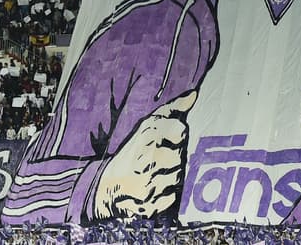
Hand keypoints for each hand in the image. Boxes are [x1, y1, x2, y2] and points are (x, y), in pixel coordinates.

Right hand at [91, 91, 195, 220]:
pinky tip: (152, 190)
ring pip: (178, 177)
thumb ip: (172, 110)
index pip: (179, 131)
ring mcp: (149, 184)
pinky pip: (172, 198)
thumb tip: (194, 95)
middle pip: (180, 155)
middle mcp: (148, 158)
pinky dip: (165, 195)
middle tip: (156, 160)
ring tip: (153, 174)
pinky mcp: (150, 206)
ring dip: (170, 176)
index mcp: (146, 135)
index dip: (175, 136)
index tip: (164, 141)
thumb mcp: (147, 126)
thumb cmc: (132, 153)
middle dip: (172, 158)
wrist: (107, 187)